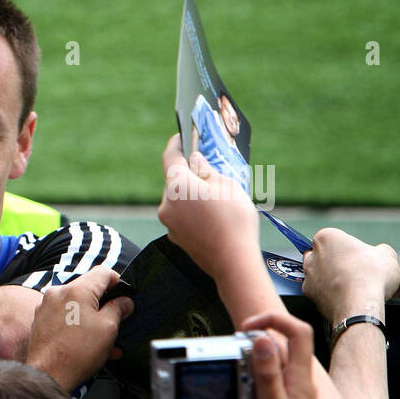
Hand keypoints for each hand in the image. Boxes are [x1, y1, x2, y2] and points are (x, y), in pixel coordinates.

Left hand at [25, 267, 133, 390]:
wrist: (48, 375)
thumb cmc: (77, 353)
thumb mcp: (108, 328)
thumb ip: (118, 308)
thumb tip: (124, 301)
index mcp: (76, 290)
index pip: (103, 272)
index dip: (118, 283)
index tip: (124, 297)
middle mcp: (58, 293)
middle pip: (89, 289)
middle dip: (105, 304)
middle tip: (117, 320)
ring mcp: (46, 306)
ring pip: (77, 306)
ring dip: (93, 319)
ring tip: (106, 340)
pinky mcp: (40, 320)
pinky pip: (65, 317)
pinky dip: (78, 326)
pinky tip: (89, 344)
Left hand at [157, 134, 260, 281]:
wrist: (232, 261)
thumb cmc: (233, 219)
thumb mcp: (227, 185)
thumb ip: (207, 170)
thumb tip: (195, 162)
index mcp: (177, 186)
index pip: (170, 158)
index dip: (176, 144)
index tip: (182, 137)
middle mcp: (166, 205)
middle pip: (174, 181)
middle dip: (190, 174)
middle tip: (210, 171)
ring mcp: (169, 224)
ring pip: (178, 201)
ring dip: (192, 195)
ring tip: (217, 198)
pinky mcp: (175, 238)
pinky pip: (182, 217)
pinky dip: (193, 212)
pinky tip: (213, 217)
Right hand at [229, 311, 317, 398]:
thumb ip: (266, 375)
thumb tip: (262, 340)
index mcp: (299, 380)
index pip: (297, 332)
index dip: (272, 321)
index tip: (246, 329)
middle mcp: (295, 385)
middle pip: (265, 359)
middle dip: (243, 375)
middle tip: (237, 394)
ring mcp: (284, 398)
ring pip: (253, 382)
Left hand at [301, 227, 398, 324]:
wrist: (359, 306)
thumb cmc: (371, 276)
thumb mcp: (387, 255)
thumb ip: (379, 250)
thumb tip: (379, 254)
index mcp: (327, 238)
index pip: (335, 238)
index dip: (349, 247)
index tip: (359, 255)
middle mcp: (311, 256)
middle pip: (324, 255)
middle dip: (337, 262)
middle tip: (356, 271)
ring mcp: (308, 277)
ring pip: (320, 274)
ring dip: (333, 279)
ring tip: (354, 286)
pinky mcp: (309, 295)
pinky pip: (321, 292)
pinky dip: (331, 294)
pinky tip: (347, 297)